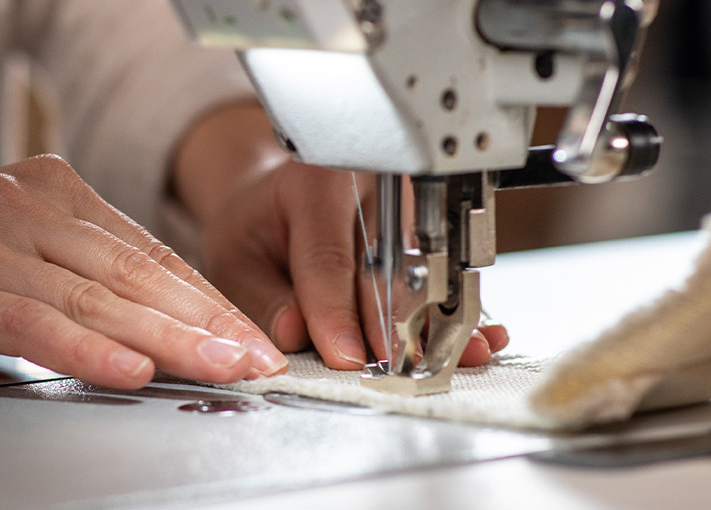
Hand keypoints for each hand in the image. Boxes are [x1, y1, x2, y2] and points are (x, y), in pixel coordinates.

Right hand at [0, 135, 285, 389]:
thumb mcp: (5, 262)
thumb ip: (71, 284)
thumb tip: (154, 333)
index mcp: (45, 194)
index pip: (143, 251)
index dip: (202, 299)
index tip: (247, 337)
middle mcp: (21, 206)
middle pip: (130, 272)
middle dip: (202, 320)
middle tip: (255, 357)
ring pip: (92, 294)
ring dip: (164, 336)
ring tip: (218, 367)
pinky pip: (28, 320)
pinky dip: (83, 347)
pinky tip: (127, 368)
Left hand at [172, 103, 506, 369]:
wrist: (279, 199)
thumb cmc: (256, 227)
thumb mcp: (234, 256)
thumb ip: (261, 297)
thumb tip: (295, 333)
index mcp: (315, 181)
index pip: (327, 255)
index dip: (336, 310)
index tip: (345, 354)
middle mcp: (371, 187)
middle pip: (385, 265)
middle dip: (387, 325)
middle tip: (390, 371)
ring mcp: (409, 207)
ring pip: (422, 273)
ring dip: (430, 325)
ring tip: (437, 364)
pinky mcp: (429, 231)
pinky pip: (443, 278)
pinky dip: (455, 316)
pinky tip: (476, 338)